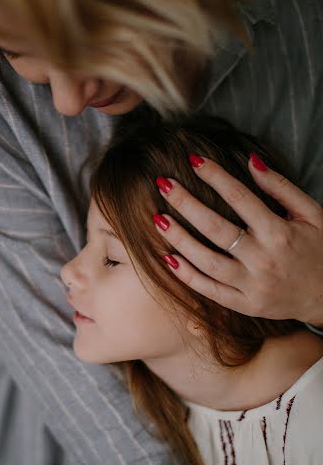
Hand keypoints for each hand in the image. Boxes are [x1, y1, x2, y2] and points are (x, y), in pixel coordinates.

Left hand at [153, 154, 322, 325]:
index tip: (193, 160)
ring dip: (179, 239)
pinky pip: (210, 290)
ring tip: (158, 218)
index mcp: (279, 232)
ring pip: (207, 261)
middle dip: (186, 203)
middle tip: (163, 184)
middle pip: (215, 228)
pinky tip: (167, 258)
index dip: (215, 176)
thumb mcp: (312, 214)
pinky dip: (187, 276)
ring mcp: (252, 285)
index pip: (240, 197)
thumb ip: (282, 187)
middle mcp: (263, 259)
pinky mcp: (245, 305)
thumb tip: (251, 162)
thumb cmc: (320, 249)